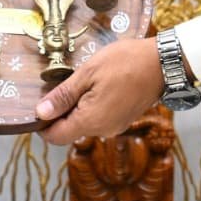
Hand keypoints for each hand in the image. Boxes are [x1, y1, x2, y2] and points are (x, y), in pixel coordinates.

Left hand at [35, 37, 162, 143]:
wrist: (162, 63)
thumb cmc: (125, 63)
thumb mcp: (88, 73)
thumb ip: (63, 96)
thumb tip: (40, 113)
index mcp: (90, 121)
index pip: (55, 137)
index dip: (41, 124)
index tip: (37, 104)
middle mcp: (102, 131)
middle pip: (69, 131)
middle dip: (59, 112)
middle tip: (59, 84)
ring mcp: (115, 126)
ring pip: (84, 124)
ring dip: (76, 107)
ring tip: (79, 80)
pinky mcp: (123, 119)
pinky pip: (98, 118)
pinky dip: (90, 106)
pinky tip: (94, 85)